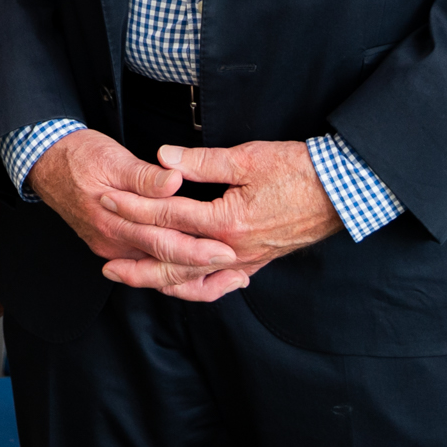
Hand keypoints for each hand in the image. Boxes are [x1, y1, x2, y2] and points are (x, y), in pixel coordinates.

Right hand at [28, 130, 239, 291]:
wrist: (45, 164)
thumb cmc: (79, 157)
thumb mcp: (112, 157)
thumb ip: (144, 175)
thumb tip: (174, 182)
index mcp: (114, 221)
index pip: (163, 241)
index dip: (196, 248)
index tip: (225, 250)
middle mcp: (113, 242)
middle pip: (163, 263)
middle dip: (201, 269)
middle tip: (236, 269)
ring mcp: (111, 248)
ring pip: (156, 270)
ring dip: (191, 277)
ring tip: (226, 277)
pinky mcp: (112, 246)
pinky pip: (146, 266)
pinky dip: (171, 270)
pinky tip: (194, 271)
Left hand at [97, 141, 341, 300]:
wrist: (341, 191)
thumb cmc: (298, 170)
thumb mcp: (247, 158)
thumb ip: (201, 162)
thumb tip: (163, 158)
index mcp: (226, 222)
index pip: (168, 216)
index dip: (134, 207)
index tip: (108, 200)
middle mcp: (233, 249)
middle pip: (173, 262)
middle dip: (136, 263)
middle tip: (105, 264)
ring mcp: (246, 260)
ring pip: (194, 281)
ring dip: (160, 282)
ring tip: (134, 281)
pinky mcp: (257, 261)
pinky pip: (218, 284)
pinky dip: (195, 288)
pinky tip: (181, 286)